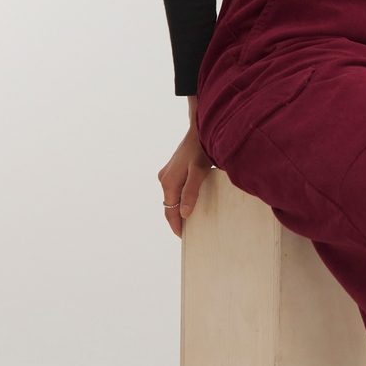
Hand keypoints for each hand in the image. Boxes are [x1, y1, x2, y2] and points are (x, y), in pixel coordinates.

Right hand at [158, 97, 212, 236]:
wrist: (199, 129)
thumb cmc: (200, 149)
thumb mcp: (199, 172)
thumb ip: (191, 192)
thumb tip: (185, 214)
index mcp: (168, 182)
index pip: (169, 210)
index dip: (176, 225)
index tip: (183, 237)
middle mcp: (164, 178)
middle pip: (170, 205)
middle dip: (178, 218)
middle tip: (190, 232)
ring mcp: (168, 173)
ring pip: (172, 197)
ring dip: (180, 208)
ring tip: (191, 219)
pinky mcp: (174, 169)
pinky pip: (176, 188)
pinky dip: (181, 197)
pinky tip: (191, 201)